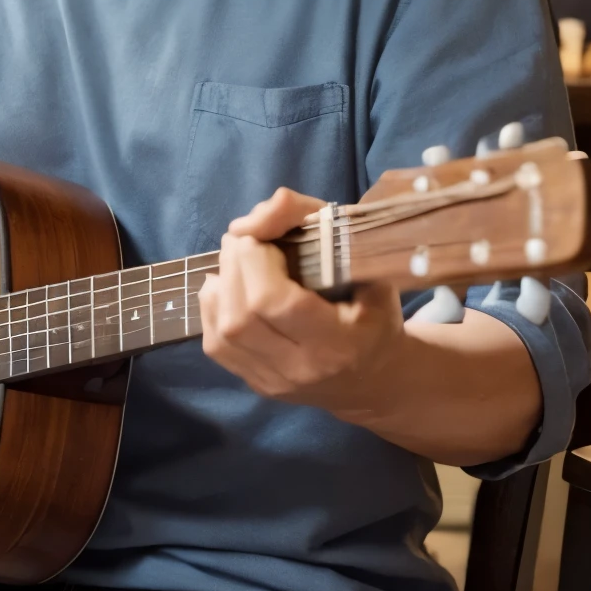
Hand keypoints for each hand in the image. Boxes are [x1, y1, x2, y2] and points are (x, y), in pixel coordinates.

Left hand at [198, 188, 404, 415]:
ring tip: (240, 261)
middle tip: (250, 240)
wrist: (376, 380)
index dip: (257, 259)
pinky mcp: (256, 384)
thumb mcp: (368, 266)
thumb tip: (270, 207)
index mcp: (337, 343)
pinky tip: (230, 288)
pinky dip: (215, 306)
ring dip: (222, 283)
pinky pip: (215, 344)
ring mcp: (273, 382)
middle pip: (240, 315)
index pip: (273, 301)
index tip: (269, 236)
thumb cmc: (376, 316)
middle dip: (235, 263)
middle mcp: (300, 370)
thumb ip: (322, 227)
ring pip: (221, 330)